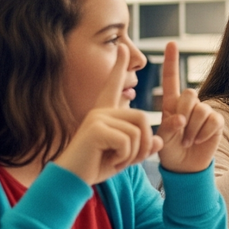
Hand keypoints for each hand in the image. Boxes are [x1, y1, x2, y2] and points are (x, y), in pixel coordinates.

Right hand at [52, 46, 160, 184]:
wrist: (70, 180)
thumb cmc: (93, 167)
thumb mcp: (123, 156)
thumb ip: (140, 147)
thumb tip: (158, 142)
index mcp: (105, 113)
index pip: (114, 87)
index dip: (119, 68)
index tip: (123, 48)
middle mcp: (100, 110)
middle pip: (143, 118)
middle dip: (144, 143)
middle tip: (129, 159)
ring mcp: (97, 118)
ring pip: (137, 131)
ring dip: (133, 153)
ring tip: (116, 161)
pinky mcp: (95, 129)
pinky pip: (127, 141)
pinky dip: (124, 156)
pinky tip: (108, 160)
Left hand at [155, 41, 222, 173]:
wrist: (184, 168)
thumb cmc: (168, 152)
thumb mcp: (161, 139)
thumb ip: (168, 127)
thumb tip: (181, 117)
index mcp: (171, 104)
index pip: (171, 80)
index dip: (172, 61)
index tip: (171, 43)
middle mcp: (189, 105)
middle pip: (189, 95)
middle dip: (183, 114)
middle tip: (179, 133)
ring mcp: (204, 113)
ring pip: (201, 109)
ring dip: (193, 129)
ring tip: (187, 141)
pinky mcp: (216, 122)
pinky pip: (213, 120)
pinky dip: (204, 133)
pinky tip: (198, 140)